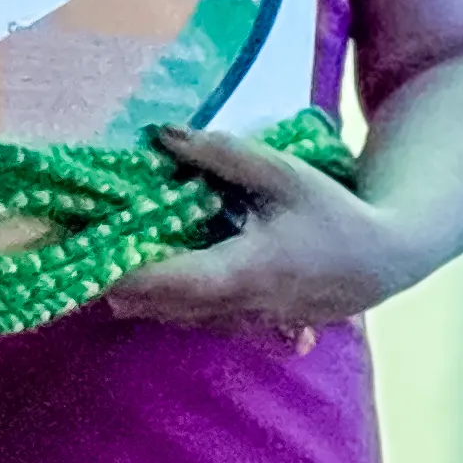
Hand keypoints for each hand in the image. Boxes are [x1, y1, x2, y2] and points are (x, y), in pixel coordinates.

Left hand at [102, 125, 411, 338]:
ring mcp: (235, 325)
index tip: (79, 241)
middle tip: (91, 237)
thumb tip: (160, 134)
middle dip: (114, 275)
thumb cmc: (333, 212)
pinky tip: (173, 264)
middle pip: (146, 305)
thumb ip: (220, 155)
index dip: (110, 267)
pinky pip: (190, 318)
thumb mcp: (281, 173)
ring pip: (165, 316)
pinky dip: (169, 295)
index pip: (154, 280)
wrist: (383, 259)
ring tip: (125, 246)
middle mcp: (227, 309)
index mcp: (234, 271)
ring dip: (141, 287)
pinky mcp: (244, 328)